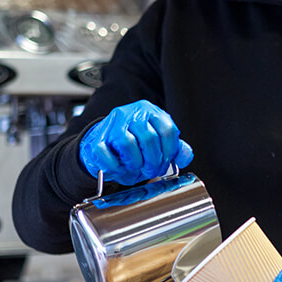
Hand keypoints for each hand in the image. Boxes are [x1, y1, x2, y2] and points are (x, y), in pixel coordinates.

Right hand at [78, 100, 193, 185]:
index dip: (169, 152)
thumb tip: (184, 156)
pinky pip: (105, 154)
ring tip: (135, 167)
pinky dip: (114, 167)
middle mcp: (131, 113)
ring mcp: (112, 124)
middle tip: (151, 170)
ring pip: (127, 144)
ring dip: (135, 163)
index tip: (166, 163)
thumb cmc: (134, 144)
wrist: (103, 143)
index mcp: (150, 111)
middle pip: (149, 138)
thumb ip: (175, 149)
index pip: (167, 130)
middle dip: (153, 162)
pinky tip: (119, 167)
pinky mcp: (96, 139)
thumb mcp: (158, 143)